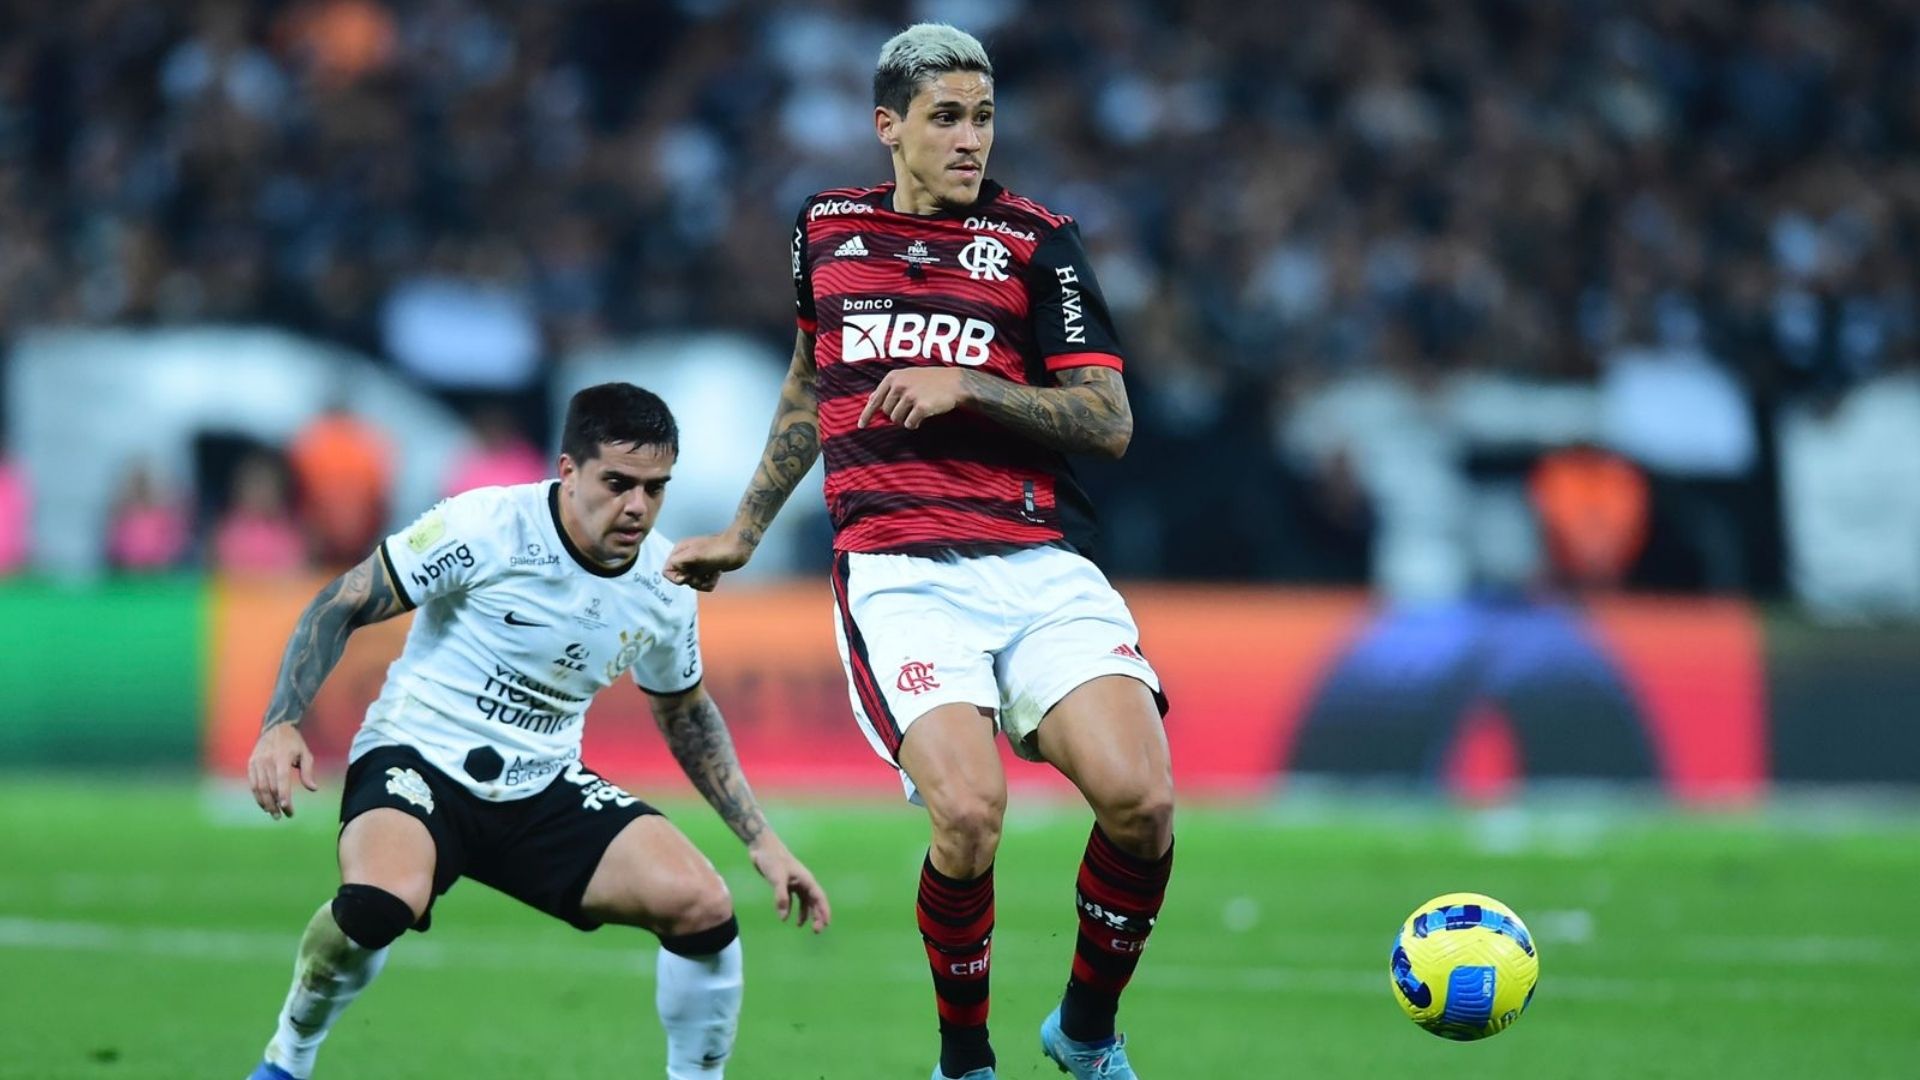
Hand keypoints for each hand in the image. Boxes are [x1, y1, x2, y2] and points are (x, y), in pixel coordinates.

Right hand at [248, 724, 318, 819]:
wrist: (275, 727)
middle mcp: (267, 759)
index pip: (282, 779)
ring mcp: (257, 762)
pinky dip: (258, 796)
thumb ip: (308, 771)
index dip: (284, 794)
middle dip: (276, 803)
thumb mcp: (305, 753)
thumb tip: (313, 789)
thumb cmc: (293, 742)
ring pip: (259, 787)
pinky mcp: (251, 764)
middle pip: (269, 786)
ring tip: (273, 814)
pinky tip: (264, 805)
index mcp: (282, 756)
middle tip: (282, 816)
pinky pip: (253, 784)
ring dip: (266, 803)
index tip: (287, 808)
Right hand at [664, 532, 753, 591]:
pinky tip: (717, 573)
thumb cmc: (719, 549)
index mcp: (680, 552)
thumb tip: (672, 573)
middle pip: (681, 580)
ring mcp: (697, 565)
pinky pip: (703, 584)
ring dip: (704, 583)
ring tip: (713, 572)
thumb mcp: (696, 555)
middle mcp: (686, 558)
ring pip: (692, 584)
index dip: (676, 578)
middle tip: (704, 573)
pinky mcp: (706, 570)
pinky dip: (710, 582)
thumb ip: (679, 562)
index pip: (667, 571)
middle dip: (693, 581)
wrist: (739, 547)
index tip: (688, 576)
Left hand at [749, 836, 831, 932]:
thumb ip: (781, 897)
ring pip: (804, 901)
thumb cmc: (772, 859)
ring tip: (800, 926)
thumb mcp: (777, 878)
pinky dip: (791, 909)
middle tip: (816, 931)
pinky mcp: (785, 884)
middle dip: (816, 915)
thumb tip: (784, 917)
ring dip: (804, 914)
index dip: (824, 910)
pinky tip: (786, 917)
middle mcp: (803, 882)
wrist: (762, 847)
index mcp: (806, 879)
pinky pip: (792, 899)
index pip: (819, 897)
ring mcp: (794, 883)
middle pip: (814, 901)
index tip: (826, 924)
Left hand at [858, 368, 972, 429]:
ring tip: (916, 412)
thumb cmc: (931, 380)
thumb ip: (889, 387)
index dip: (867, 414)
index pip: (875, 399)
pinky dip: (914, 424)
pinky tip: (922, 418)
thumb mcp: (907, 376)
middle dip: (896, 414)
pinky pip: (909, 424)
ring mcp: (910, 396)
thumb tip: (870, 399)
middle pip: (887, 412)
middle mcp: (899, 385)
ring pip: (897, 419)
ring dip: (905, 420)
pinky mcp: (921, 407)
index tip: (861, 426)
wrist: (955, 383)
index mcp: (893, 377)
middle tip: (909, 410)